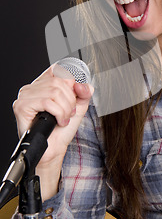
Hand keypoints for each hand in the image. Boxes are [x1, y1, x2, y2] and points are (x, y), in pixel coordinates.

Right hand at [12, 65, 92, 198]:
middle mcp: (32, 88)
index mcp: (44, 84)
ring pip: (54, 92)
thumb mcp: (78, 106)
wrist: (55, 149)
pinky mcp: (21, 106)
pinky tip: (57, 121)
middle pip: (59, 82)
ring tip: (63, 119)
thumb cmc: (62, 129)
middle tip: (69, 113)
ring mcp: (25, 96)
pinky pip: (46, 102)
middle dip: (70, 100)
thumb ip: (84, 92)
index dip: (71, 81)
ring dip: (65, 109)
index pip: (58, 69)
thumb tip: (84, 85)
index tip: (75, 96)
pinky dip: (58, 113)